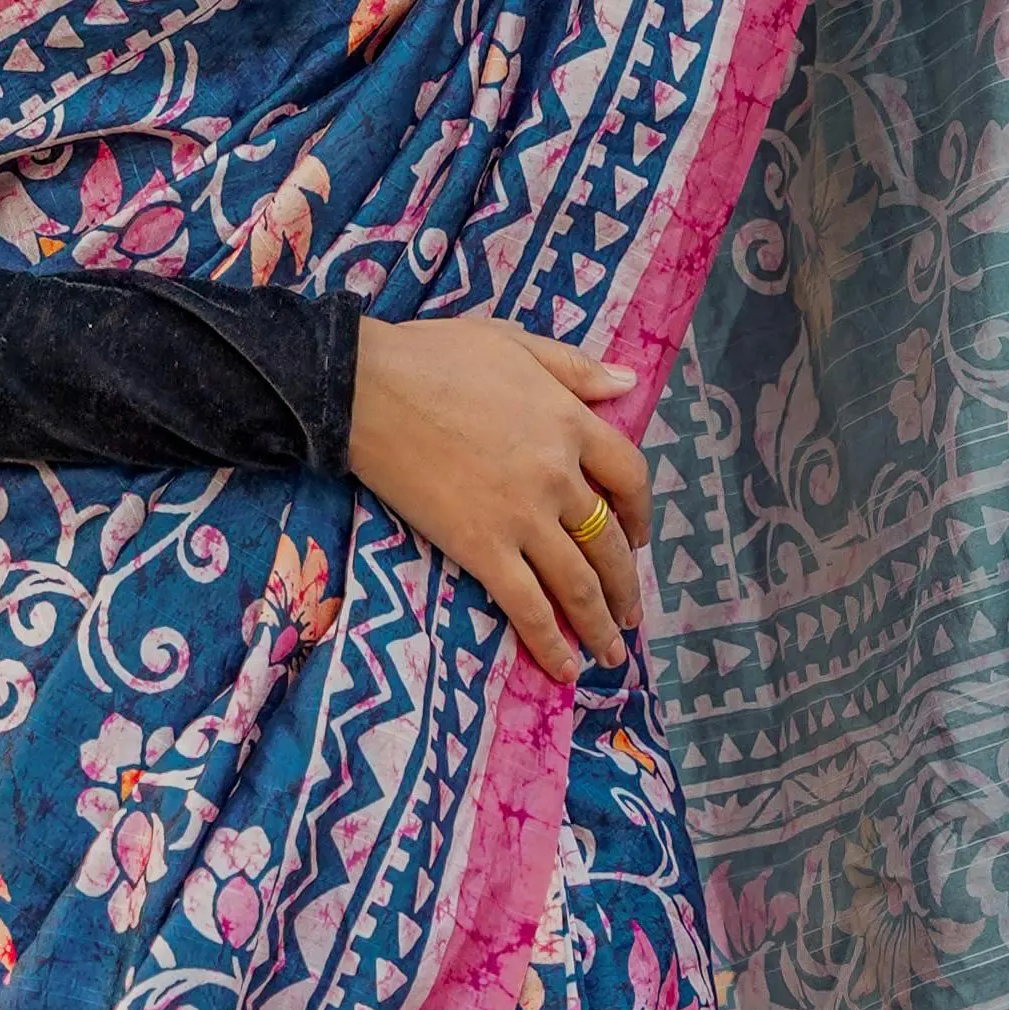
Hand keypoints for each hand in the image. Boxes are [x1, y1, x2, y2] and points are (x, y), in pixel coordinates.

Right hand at [347, 311, 650, 684]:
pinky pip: (527, 605)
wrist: (368, 389)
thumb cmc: (436, 356)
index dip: (640, 512)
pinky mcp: (481, 548)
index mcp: (569, 421)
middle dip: (624, 583)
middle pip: (608, 540)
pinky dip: (550, 641)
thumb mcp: (515, 342)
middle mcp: (557, 475)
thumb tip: (629, 380)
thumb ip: (574, 367)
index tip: (636, 535)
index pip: (630, 475)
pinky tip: (564, 667)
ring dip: (600, 621)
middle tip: (630, 611)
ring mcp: (522, 516)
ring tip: (611, 652)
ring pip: (577, 581)